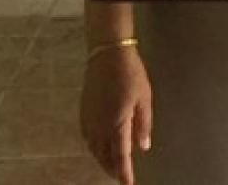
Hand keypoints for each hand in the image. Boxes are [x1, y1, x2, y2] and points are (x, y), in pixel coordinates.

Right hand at [80, 45, 152, 184]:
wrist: (107, 54)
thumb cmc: (131, 74)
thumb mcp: (144, 98)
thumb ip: (143, 124)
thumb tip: (143, 147)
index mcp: (117, 124)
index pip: (120, 156)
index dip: (124, 173)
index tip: (127, 184)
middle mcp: (99, 127)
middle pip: (104, 156)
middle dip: (112, 168)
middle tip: (121, 174)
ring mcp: (89, 120)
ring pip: (94, 149)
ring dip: (103, 159)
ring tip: (112, 163)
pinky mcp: (83, 113)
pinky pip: (88, 138)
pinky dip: (95, 147)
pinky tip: (101, 145)